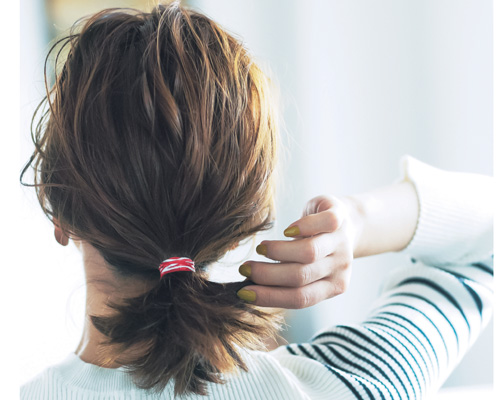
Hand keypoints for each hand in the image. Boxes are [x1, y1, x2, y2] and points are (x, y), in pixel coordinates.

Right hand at [237, 195, 360, 308]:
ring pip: (309, 252)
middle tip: (245, 268)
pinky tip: (287, 230)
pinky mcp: (340, 217)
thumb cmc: (317, 249)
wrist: (348, 221)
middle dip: (267, 275)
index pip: (300, 298)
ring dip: (279, 252)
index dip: (269, 296)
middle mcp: (340, 266)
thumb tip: (247, 290)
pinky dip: (304, 226)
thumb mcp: (308, 269)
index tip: (243, 292)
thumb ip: (287, 281)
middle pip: (301, 276)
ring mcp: (341, 241)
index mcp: (333, 286)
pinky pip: (326, 223)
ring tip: (261, 249)